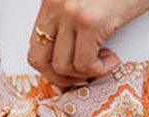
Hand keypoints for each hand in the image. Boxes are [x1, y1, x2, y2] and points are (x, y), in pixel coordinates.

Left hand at [27, 0, 148, 88]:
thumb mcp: (84, 2)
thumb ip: (68, 20)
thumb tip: (65, 54)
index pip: (35, 43)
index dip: (49, 66)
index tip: (68, 73)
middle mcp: (55, 3)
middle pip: (39, 59)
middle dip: (59, 78)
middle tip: (81, 77)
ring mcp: (70, 12)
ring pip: (63, 67)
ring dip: (85, 73)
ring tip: (103, 60)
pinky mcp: (90, 21)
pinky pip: (85, 64)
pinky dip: (100, 69)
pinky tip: (113, 58)